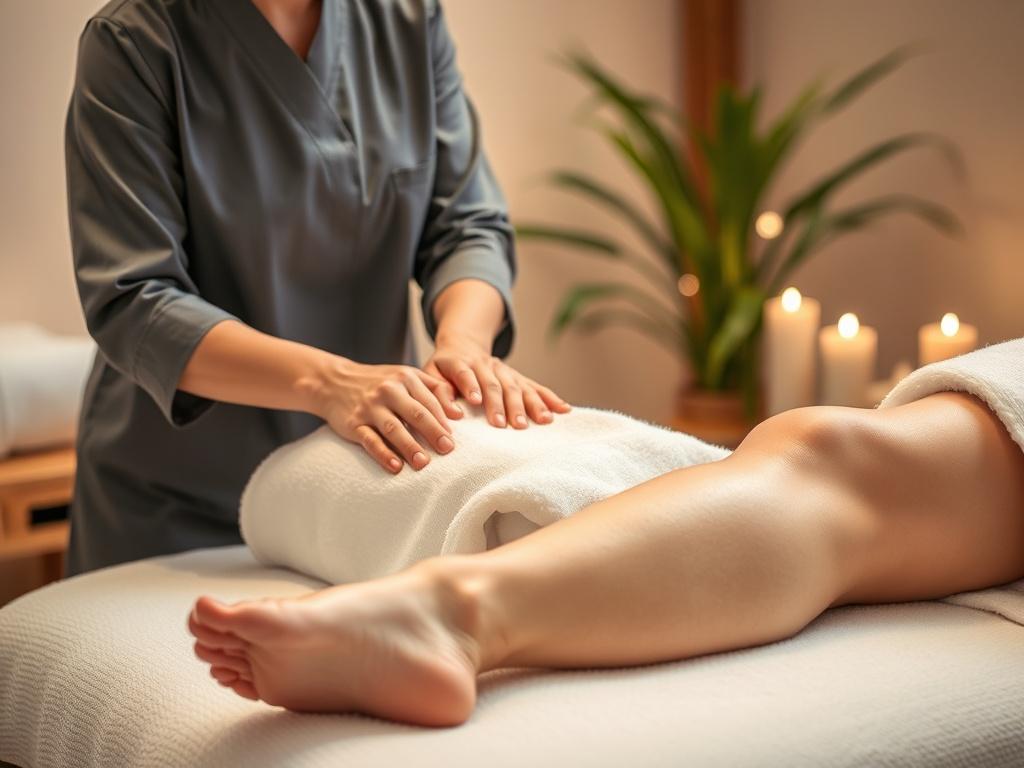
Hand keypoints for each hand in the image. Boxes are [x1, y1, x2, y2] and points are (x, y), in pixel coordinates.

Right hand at [312, 359, 457, 473]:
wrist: (333, 382)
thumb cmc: (379, 382)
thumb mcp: (406, 376)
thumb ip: (434, 390)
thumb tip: (459, 414)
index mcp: (405, 378)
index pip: (429, 401)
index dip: (443, 421)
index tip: (453, 439)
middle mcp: (388, 390)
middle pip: (416, 413)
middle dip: (433, 433)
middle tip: (447, 450)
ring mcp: (369, 407)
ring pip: (394, 428)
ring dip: (410, 446)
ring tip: (423, 463)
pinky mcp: (354, 423)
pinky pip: (370, 440)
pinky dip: (383, 454)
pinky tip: (396, 467)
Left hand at [424, 337, 570, 428]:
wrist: (461, 344)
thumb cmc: (442, 368)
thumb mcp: (430, 374)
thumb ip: (437, 391)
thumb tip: (451, 414)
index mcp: (459, 362)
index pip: (465, 372)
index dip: (470, 385)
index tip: (475, 401)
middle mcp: (485, 364)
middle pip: (496, 383)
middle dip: (505, 405)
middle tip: (511, 426)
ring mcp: (504, 370)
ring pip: (518, 386)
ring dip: (531, 404)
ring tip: (542, 421)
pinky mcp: (517, 376)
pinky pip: (535, 386)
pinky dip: (550, 398)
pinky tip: (564, 409)